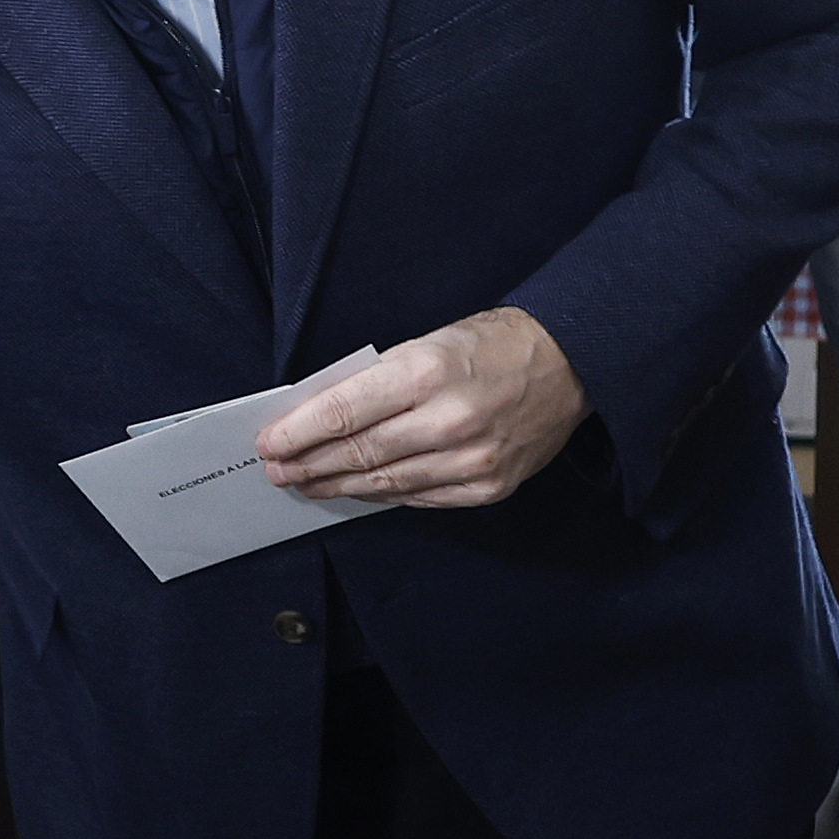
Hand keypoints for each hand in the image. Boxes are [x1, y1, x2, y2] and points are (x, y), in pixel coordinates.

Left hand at [256, 307, 583, 507]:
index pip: (344, 412)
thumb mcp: (429, 341)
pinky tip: (359, 491)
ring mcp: (472, 461)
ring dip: (337, 486)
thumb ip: (378, 381)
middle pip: (359, 453)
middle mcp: (449, 421)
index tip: (268, 442)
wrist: (570, 364)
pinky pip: (421, 498)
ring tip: (306, 484)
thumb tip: (321, 415)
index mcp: (428, 373)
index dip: (298, 432)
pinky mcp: (489, 487)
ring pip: (385, 484)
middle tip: (277, 470)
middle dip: (308, 464)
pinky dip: (384, 495)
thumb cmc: (493, 345)